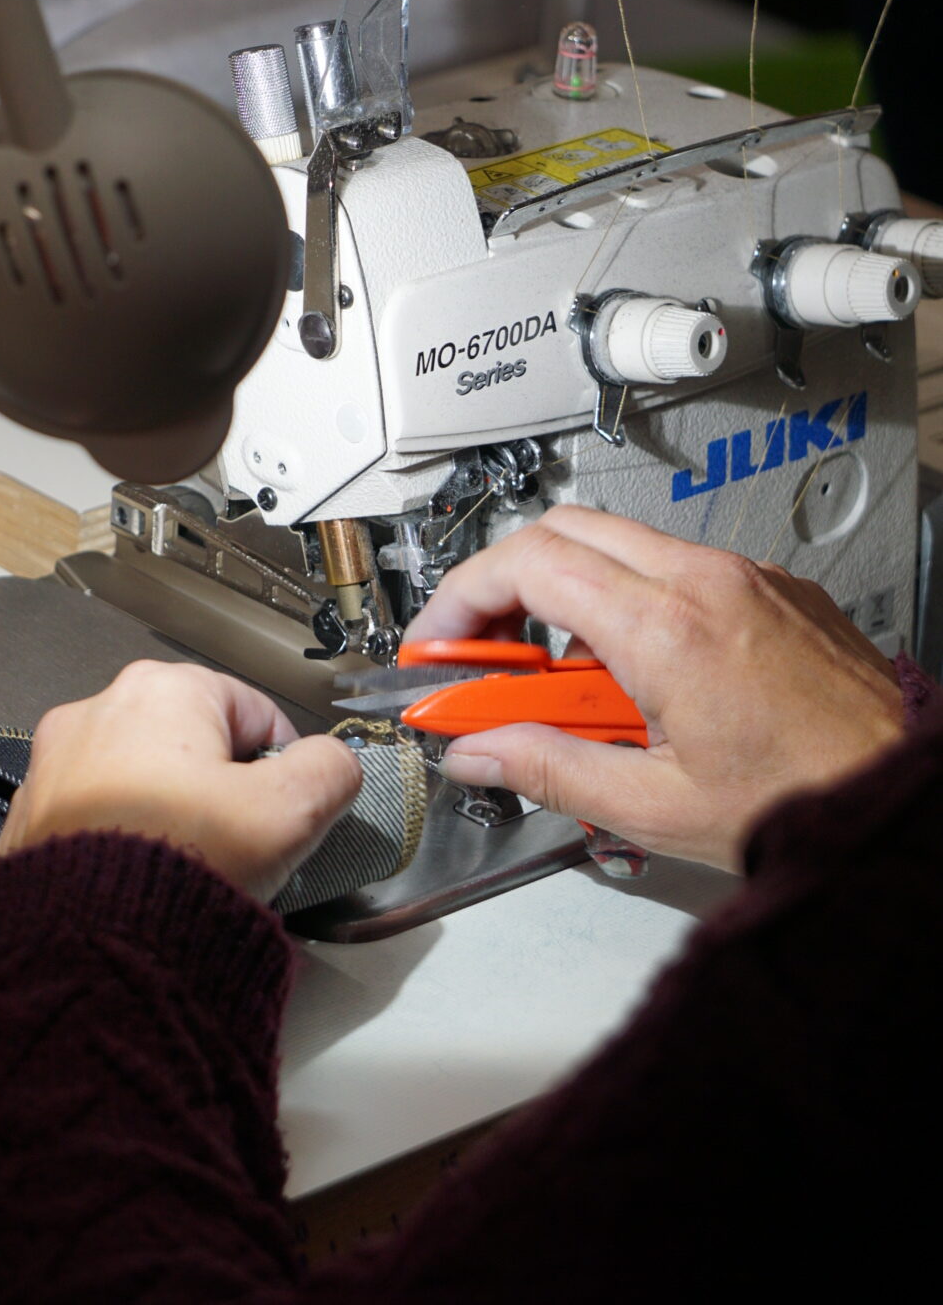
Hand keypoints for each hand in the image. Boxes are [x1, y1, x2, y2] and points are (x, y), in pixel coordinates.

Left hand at [0, 661, 360, 902]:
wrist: (90, 948)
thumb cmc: (184, 864)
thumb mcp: (292, 811)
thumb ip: (330, 769)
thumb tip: (333, 763)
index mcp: (162, 689)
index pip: (255, 712)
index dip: (282, 765)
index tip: (285, 813)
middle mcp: (96, 710)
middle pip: (194, 744)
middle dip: (222, 790)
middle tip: (240, 845)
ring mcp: (52, 765)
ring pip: (143, 780)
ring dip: (172, 814)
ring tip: (192, 867)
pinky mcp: (26, 817)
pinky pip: (98, 818)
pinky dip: (125, 841)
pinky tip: (143, 883)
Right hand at [406, 507, 903, 870]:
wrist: (908, 800)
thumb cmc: (808, 803)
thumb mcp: (654, 805)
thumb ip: (548, 768)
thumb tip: (479, 752)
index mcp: (669, 628)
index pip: (527, 564)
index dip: (462, 599)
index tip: (440, 643)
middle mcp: (707, 580)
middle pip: (563, 531)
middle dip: (504, 585)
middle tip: (485, 654)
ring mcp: (744, 576)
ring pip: (618, 543)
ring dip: (568, 594)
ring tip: (565, 684)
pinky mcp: (773, 587)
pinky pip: (675, 565)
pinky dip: (629, 600)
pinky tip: (636, 676)